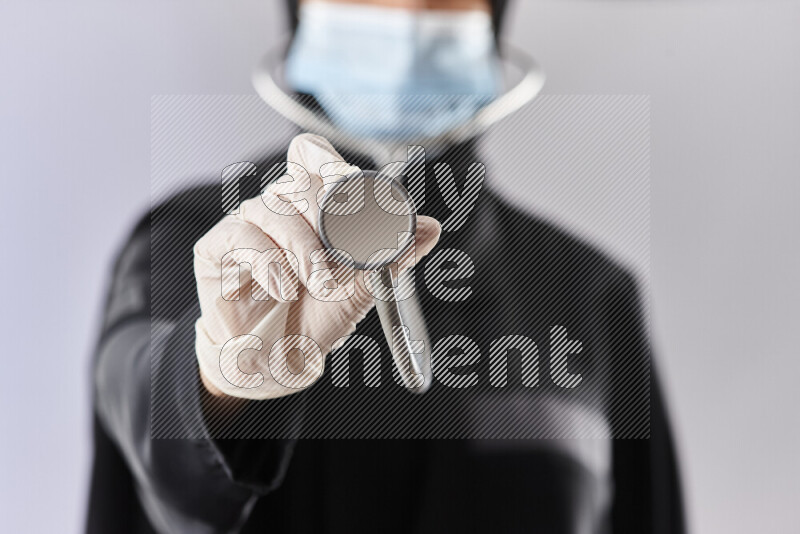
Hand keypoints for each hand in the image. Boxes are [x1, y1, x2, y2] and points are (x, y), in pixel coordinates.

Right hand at [193, 134, 440, 398]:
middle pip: (298, 181)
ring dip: (305, 249)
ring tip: (321, 284)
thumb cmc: (319, 313)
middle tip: (344, 254)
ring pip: (274, 208)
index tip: (351, 187)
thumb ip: (394, 254)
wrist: (279, 357)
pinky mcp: (218, 247)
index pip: (312, 155)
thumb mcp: (364, 286)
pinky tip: (284, 289)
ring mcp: (247, 224)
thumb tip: (429, 227)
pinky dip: (270, 263)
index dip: (329, 161)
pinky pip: (243, 237)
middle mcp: (279, 206)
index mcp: (312, 204)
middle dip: (329, 216)